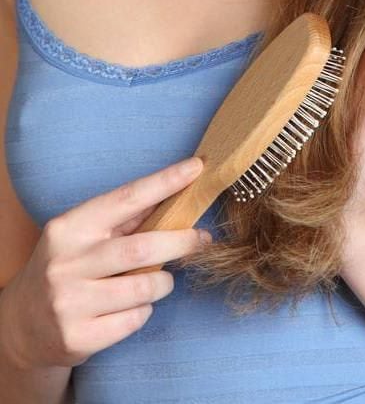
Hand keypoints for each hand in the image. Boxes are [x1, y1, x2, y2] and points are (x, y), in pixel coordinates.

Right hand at [0, 157, 210, 369]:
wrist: (21, 324)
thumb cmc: (65, 267)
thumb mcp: (82, 235)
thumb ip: (123, 220)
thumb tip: (175, 195)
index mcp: (70, 227)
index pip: (126, 198)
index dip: (165, 182)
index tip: (196, 168)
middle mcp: (66, 262)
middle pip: (142, 249)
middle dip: (181, 242)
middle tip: (202, 239)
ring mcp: (69, 303)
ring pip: (144, 289)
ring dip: (163, 283)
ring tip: (160, 281)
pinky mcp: (77, 337)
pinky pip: (134, 319)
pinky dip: (144, 311)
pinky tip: (132, 307)